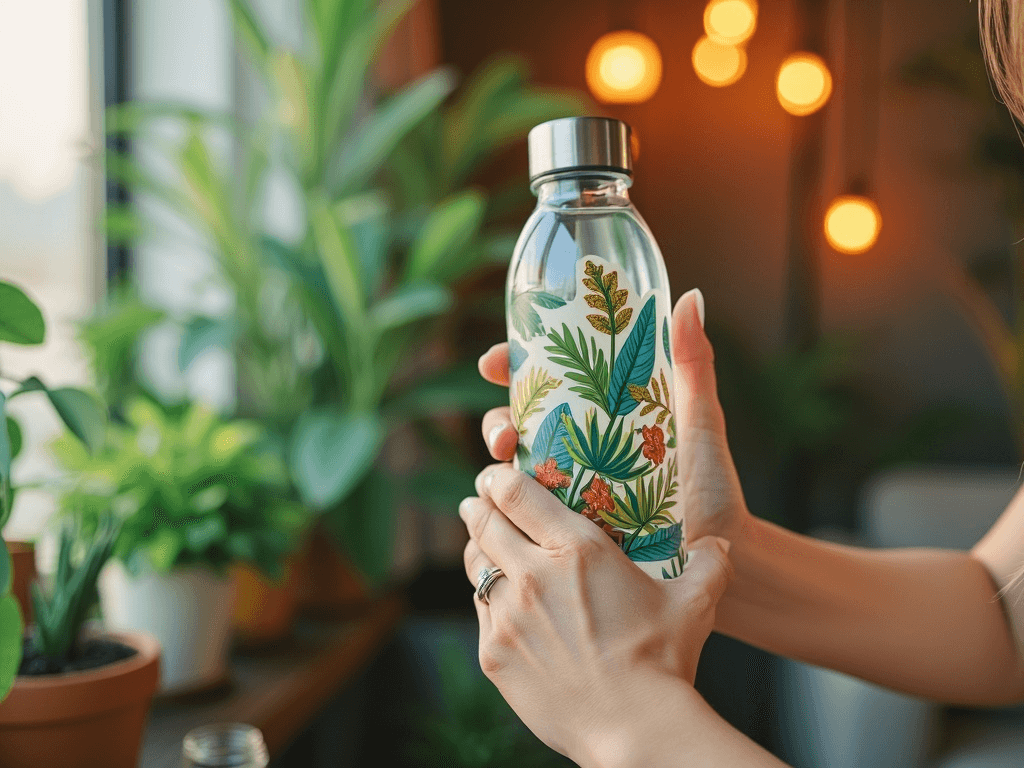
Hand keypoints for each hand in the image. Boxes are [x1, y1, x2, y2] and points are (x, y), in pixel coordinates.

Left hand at [459, 464, 732, 763]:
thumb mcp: (693, 604)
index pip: (514, 493)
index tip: (494, 475)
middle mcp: (533, 574)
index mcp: (576, 549)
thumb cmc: (664, 661)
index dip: (497, 478)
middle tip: (481, 503)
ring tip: (487, 546)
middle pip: (483, 523)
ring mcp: (508, 616)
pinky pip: (481, 613)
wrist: (633, 728)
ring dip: (479, 550)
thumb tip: (720, 544)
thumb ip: (708, 565)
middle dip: (478, 507)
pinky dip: (489, 601)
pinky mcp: (494, 653)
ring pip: (476, 567)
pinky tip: (501, 602)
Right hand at [479, 289, 750, 543]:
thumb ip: (692, 363)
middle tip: (504, 431)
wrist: (722, 561)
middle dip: (496, 419)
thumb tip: (690, 297)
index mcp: (601, 416)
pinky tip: (503, 509)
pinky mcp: (566, 532)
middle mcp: (577, 450)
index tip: (495, 361)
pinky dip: (506, 508)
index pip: (545, 382)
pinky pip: (523, 515)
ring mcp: (568, 491)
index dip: (512, 365)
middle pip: (517, 422)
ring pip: (513, 468)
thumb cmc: (712, 489)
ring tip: (505, 464)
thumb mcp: (699, 422)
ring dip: (496, 463)